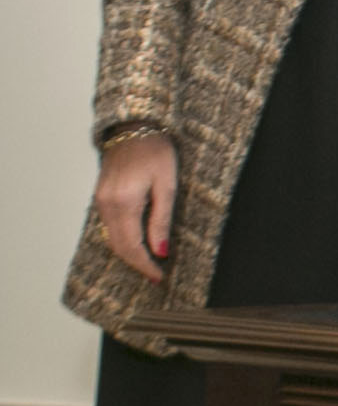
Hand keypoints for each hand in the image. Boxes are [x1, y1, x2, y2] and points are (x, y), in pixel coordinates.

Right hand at [94, 132, 177, 280]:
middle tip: (156, 276)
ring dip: (130, 253)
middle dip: (137, 263)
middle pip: (118, 246)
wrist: (134, 128)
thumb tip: (160, 251)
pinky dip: (123, 239)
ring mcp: (101, 201)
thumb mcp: (168, 186)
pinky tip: (139, 244)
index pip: (132, 246)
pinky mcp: (101, 197)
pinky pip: (110, 226)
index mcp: (124, 203)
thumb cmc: (156, 152)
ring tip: (150, 264)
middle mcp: (107, 204)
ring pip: (112, 238)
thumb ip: (161, 220)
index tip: (160, 276)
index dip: (145, 265)